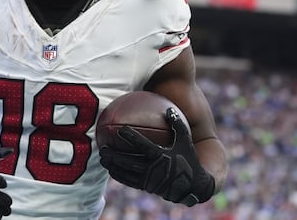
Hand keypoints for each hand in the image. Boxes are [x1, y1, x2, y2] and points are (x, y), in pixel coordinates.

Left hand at [99, 107, 214, 205]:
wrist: (194, 186)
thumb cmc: (189, 160)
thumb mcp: (185, 141)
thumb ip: (177, 124)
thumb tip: (169, 109)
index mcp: (162, 157)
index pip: (143, 145)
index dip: (131, 137)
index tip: (120, 129)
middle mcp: (154, 170)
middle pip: (129, 162)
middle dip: (114, 156)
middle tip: (103, 148)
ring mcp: (149, 180)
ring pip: (127, 174)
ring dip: (113, 167)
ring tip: (102, 159)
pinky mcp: (148, 187)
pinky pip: (130, 182)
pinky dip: (119, 176)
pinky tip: (112, 170)